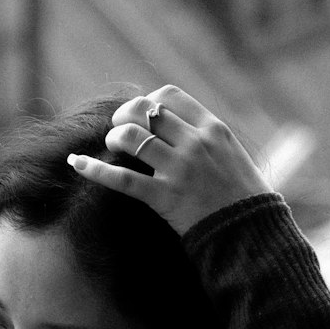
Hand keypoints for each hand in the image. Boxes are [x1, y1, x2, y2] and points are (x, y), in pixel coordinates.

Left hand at [68, 85, 271, 235]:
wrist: (252, 232)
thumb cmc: (243, 195)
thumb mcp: (231, 154)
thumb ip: (205, 136)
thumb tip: (174, 125)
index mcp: (212, 128)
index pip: (169, 96)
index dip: (147, 101)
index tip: (143, 115)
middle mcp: (194, 143)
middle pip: (145, 111)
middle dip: (125, 115)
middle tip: (120, 128)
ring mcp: (179, 170)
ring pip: (131, 137)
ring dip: (114, 138)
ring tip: (113, 147)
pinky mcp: (164, 198)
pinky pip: (121, 179)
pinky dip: (94, 169)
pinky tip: (77, 163)